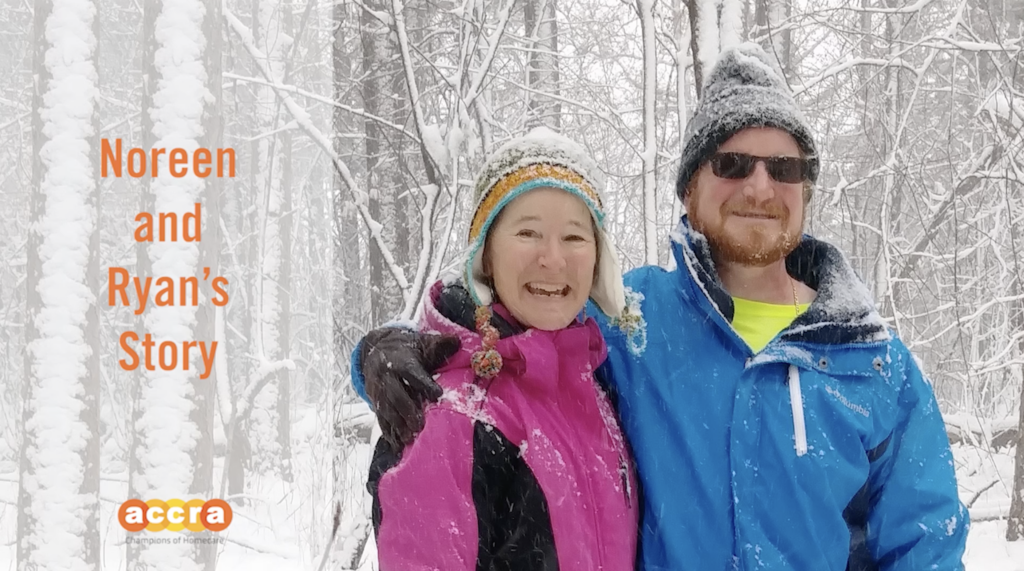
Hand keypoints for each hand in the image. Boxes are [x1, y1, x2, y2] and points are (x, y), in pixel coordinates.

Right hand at [361, 328, 459, 449]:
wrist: (376, 350)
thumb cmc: (407, 349)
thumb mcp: (422, 343)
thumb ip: (440, 344)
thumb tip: (457, 341)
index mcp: (400, 361)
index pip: (411, 372)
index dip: (423, 383)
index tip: (437, 393)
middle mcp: (386, 377)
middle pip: (395, 395)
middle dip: (407, 410)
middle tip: (420, 426)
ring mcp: (379, 391)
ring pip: (386, 409)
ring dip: (397, 425)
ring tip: (409, 439)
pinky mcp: (376, 402)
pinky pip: (380, 418)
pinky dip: (388, 432)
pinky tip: (397, 445)